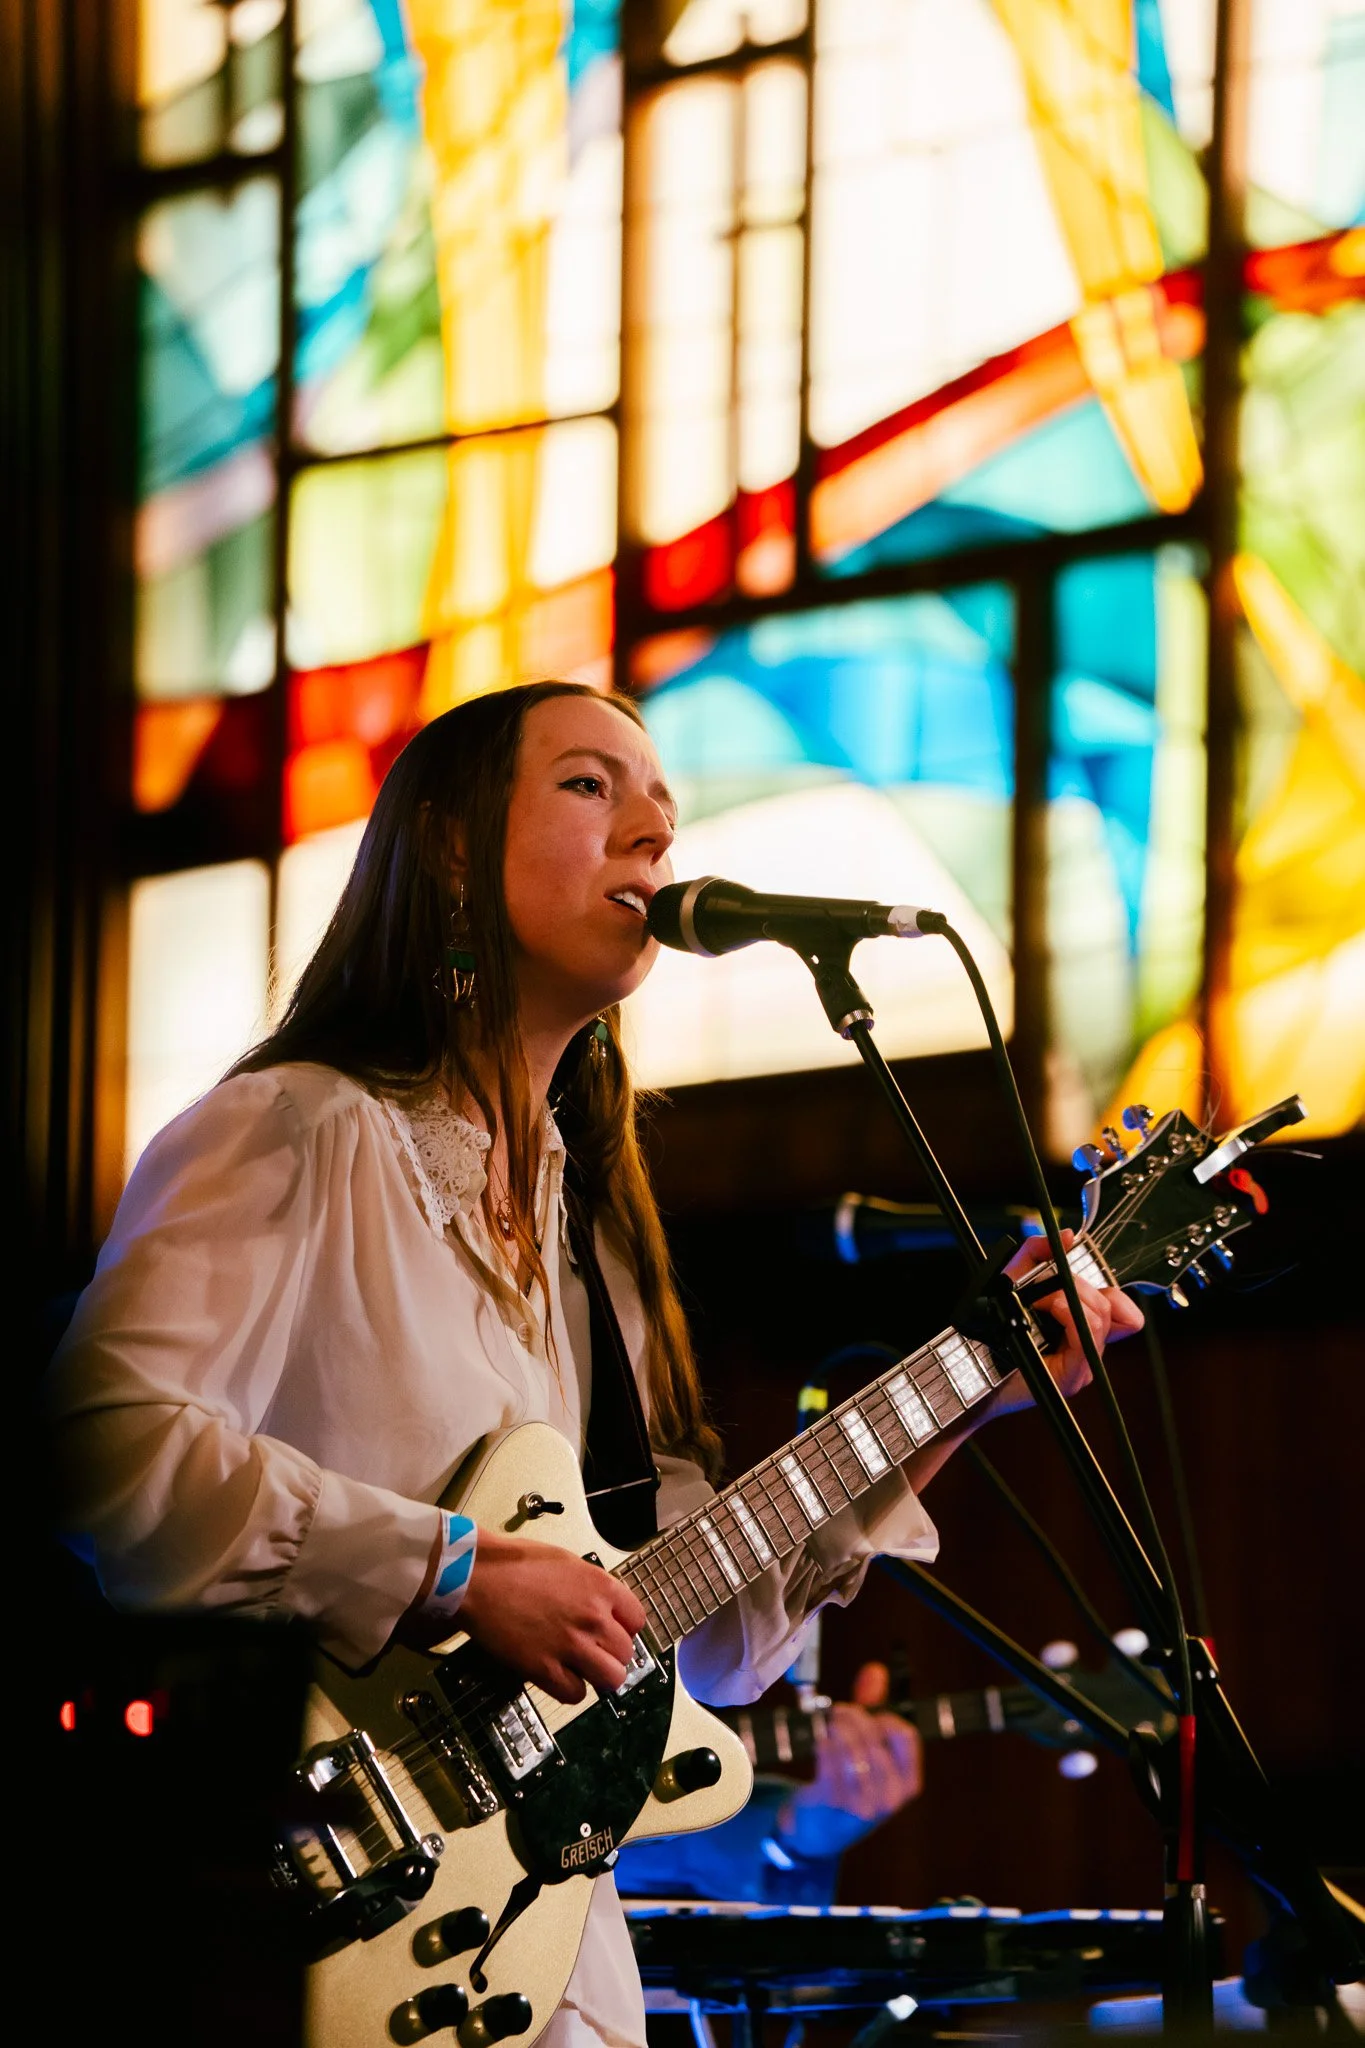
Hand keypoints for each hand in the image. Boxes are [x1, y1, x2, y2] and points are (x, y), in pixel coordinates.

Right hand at [417, 1528, 646, 1704]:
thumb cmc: (514, 1564)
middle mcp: (593, 1618)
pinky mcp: (545, 1669)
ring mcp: (571, 1645)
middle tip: (592, 1650)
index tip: (612, 1631)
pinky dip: (570, 1689)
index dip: (624, 1628)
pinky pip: (576, 1694)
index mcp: (601, 1587)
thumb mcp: (566, 1563)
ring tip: (581, 1668)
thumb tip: (602, 1607)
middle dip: (611, 1653)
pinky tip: (559, 1676)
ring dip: (598, 1676)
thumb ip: (590, 1588)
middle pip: (625, 1653)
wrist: (477, 1577)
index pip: (637, 1620)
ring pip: (611, 1679)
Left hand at [775, 1662, 921, 1860]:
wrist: (821, 1829)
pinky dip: (824, 1745)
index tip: (871, 1714)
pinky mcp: (835, 1804)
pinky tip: (821, 1742)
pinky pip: (829, 1761)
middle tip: (840, 1709)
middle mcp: (891, 1797)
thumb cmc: (852, 1781)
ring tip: (831, 1723)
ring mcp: (863, 1803)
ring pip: (851, 1749)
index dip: (886, 1717)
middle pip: (875, 1740)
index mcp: (909, 1783)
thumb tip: (875, 1670)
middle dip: (855, 1717)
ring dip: (838, 1728)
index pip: (906, 1737)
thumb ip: (874, 1706)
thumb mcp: (870, 1748)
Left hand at [986, 1229, 1144, 1416]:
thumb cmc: (993, 1325)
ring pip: (1099, 1321)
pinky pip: (1086, 1342)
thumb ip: (1037, 1251)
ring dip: (1069, 1299)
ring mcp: (1082, 1364)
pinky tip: (1054, 1310)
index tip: (1077, 1276)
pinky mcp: (1071, 1377)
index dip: (1113, 1292)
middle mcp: (1086, 1346)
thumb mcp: (1013, 1278)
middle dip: (1077, 1287)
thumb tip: (1068, 1236)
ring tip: (1041, 1302)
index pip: (1125, 1312)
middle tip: (1045, 1291)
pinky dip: (1071, 1317)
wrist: (972, 1360)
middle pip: (1110, 1308)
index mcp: (1082, 1326)